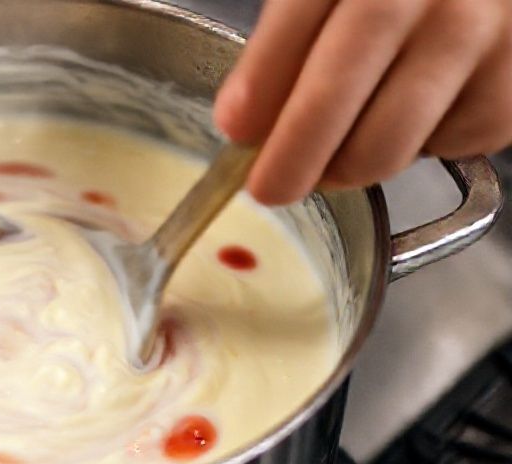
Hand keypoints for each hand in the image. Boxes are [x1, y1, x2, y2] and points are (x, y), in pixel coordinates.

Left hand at [214, 0, 511, 204]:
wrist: (491, 0)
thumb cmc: (401, 0)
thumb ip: (290, 44)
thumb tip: (243, 126)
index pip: (303, 14)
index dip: (263, 77)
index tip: (234, 128)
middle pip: (344, 81)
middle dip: (296, 150)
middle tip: (268, 188)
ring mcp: (478, 36)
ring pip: (392, 139)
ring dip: (346, 167)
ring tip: (332, 160)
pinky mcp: (511, 89)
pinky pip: (445, 148)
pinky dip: (416, 152)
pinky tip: (413, 117)